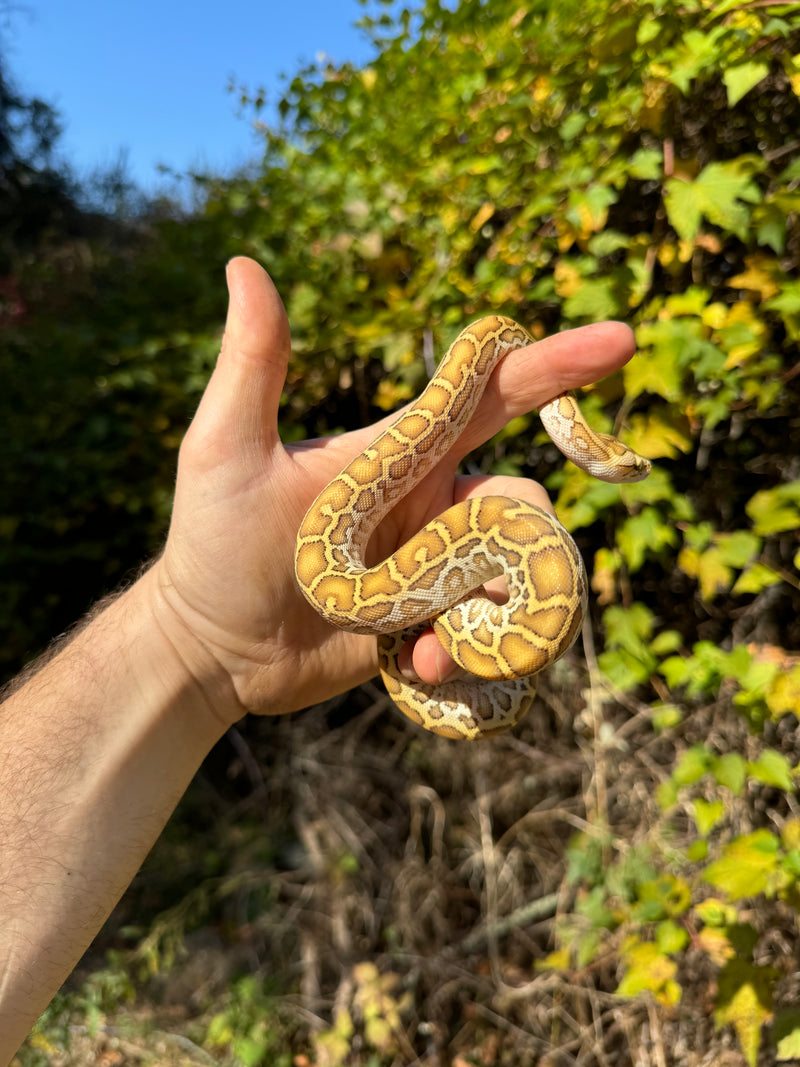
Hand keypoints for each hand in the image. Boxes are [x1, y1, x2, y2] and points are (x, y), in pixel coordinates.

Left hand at [154, 257, 634, 723]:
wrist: (211, 650)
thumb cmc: (212, 544)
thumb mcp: (225, 452)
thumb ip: (252, 367)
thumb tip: (242, 262)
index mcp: (401, 455)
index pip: (490, 397)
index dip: (555, 364)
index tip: (620, 339)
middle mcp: (434, 505)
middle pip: (523, 502)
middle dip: (518, 539)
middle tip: (444, 585)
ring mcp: (440, 568)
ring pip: (519, 574)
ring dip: (486, 612)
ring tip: (418, 644)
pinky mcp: (439, 624)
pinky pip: (494, 632)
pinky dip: (471, 652)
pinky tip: (417, 664)